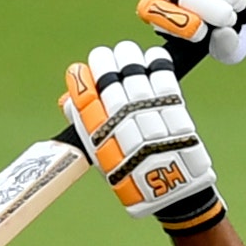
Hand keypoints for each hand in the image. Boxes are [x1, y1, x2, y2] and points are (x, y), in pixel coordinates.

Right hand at [61, 41, 221, 232]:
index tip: (78, 71)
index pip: (85, 104)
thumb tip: (68, 100)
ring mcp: (152, 123)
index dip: (80, 83)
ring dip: (129, 58)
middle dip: (104, 63)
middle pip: (110, 85)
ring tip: (125, 52)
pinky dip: (157, 64)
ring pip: (136, 78)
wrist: (174, 193)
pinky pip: (165, 82)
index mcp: (104, 144)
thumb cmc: (134, 173)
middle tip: (103, 56)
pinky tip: (152, 58)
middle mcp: (126, 132)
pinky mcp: (177, 117)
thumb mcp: (103, 158)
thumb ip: (86, 128)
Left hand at [144, 0, 245, 56]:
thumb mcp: (227, 47)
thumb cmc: (228, 29)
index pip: (159, 15)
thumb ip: (224, 46)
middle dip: (207, 5)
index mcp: (159, 16)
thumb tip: (223, 33)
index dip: (181, 23)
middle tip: (230, 17)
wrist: (241, 1)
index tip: (204, 32)